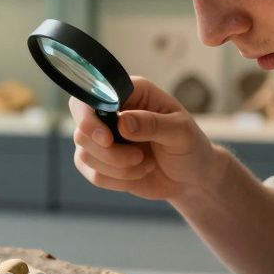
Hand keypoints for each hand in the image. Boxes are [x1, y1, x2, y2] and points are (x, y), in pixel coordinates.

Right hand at [69, 76, 215, 201]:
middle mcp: (111, 112)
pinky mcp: (102, 163)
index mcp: (130, 93)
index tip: (108, 139)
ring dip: (118, 168)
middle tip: (137, 157)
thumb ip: (153, 124)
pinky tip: (138, 173)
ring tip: (144, 164)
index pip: (92, 95)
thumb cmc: (190, 146)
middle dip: (109, 152)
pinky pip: (93, 175)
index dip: (89, 118)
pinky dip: (117, 180)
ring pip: (85, 156)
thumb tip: (123, 122)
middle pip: (82, 130)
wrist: (191, 177)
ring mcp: (103, 138)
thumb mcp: (181, 132)